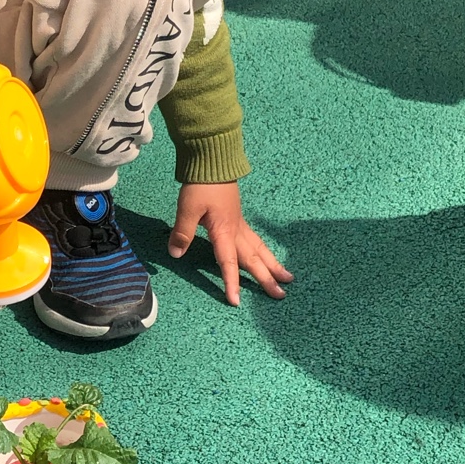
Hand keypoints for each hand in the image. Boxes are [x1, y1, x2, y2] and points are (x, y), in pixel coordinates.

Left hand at [168, 180, 292, 307]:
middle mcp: (236, 230)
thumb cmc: (201, 185)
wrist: (213, 161)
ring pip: (259, 248)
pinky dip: (264, 251)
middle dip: (266, 277)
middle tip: (281, 295)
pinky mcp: (238, 217)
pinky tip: (267, 255)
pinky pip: (255, 239)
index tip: (235, 302)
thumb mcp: (187, 208)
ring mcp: (239, 223)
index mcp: (224, 231)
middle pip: (253, 258)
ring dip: (273, 264)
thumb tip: (176, 254)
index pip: (228, 262)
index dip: (231, 282)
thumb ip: (182, 232)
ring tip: (288, 277)